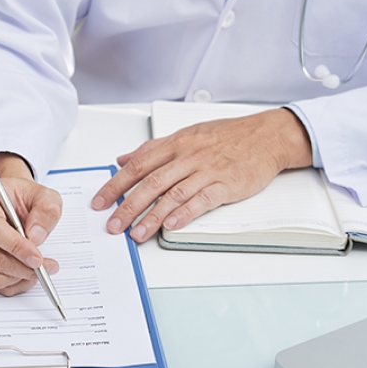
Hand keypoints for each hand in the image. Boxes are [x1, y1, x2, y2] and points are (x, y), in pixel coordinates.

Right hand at [0, 153, 60, 295]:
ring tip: (40, 269)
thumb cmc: (24, 195)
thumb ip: (46, 211)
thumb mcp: (44, 195)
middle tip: (46, 267)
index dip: (15, 247)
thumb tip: (35, 236)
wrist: (11, 198)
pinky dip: (14, 282)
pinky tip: (27, 272)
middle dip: (22, 267)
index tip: (37, 258)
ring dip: (20, 277)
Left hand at [92, 108, 312, 241]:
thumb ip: (152, 149)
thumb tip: (123, 159)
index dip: (115, 185)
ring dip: (152, 216)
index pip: (137, 166)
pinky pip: (202, 199)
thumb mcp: (186, 134)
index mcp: (175, 145)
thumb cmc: (227, 136)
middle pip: (150, 183)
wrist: (266, 136)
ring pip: (173, 194)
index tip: (100, 201)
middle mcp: (187, 157)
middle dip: (127, 206)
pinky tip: (171, 225)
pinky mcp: (226, 184)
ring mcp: (207, 170)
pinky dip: (185, 213)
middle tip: (113, 225)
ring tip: (136, 233)